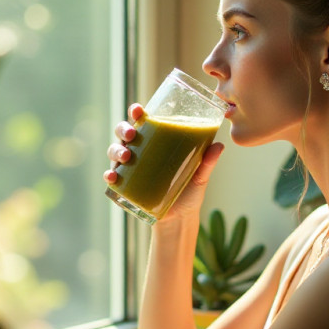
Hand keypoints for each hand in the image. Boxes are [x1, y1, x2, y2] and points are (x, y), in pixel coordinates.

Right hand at [103, 103, 224, 222]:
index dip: (137, 112)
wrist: (180, 218)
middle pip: (124, 133)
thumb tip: (219, 146)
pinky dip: (110, 175)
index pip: (143, 122)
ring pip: (115, 151)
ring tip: (126, 156)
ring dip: (116, 151)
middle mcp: (140, 151)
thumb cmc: (189, 191)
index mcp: (156, 142)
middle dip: (123, 129)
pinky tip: (113, 177)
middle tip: (132, 134)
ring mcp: (130, 168)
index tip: (139, 110)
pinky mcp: (125, 186)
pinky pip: (112, 177)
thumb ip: (208, 162)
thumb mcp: (200, 176)